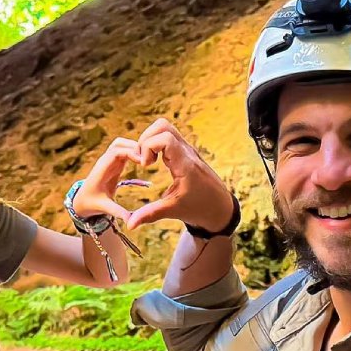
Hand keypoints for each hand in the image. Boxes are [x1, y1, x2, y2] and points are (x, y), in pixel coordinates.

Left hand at [68, 137, 146, 229]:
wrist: (82, 201)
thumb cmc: (91, 204)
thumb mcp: (104, 208)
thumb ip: (117, 212)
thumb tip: (131, 221)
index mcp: (102, 170)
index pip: (116, 152)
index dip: (130, 152)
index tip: (144, 161)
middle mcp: (105, 162)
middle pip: (119, 144)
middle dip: (135, 147)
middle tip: (150, 158)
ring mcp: (109, 161)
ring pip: (122, 145)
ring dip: (135, 148)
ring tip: (148, 159)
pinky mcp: (114, 164)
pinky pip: (124, 151)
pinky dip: (134, 152)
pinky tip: (145, 161)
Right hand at [126, 119, 236, 233]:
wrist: (220, 208)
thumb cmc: (200, 208)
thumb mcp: (174, 211)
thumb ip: (150, 215)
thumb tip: (130, 225)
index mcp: (185, 163)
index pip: (164, 138)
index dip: (148, 147)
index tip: (146, 166)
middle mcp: (186, 152)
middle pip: (162, 125)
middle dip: (145, 140)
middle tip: (144, 160)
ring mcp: (187, 150)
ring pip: (165, 128)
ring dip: (150, 140)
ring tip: (148, 160)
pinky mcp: (185, 153)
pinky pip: (168, 137)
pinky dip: (156, 144)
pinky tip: (154, 162)